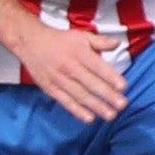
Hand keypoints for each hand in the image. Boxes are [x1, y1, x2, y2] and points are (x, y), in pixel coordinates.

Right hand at [9, 14, 129, 123]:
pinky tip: (89, 118)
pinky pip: (65, 101)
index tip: (123, 87)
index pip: (98, 67)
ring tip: (110, 115)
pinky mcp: (50, 89)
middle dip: (107, 95)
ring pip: (80, 95)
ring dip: (96, 106)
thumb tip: (117, 44)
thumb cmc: (60, 40)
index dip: (111, 77)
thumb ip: (100, 41)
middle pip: (91, 83)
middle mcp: (69, 67)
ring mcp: (59, 79)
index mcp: (79, 53)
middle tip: (122, 105)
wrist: (30, 43)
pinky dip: (77, 111)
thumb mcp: (81, 35)